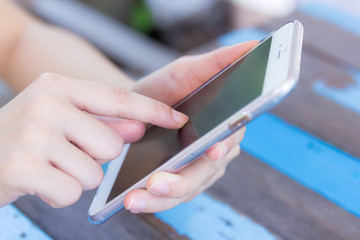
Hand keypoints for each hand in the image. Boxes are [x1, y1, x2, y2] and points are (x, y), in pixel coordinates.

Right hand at [0, 73, 187, 207]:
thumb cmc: (25, 137)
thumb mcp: (61, 119)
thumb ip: (102, 122)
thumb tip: (138, 128)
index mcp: (58, 86)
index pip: (118, 98)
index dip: (152, 111)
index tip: (178, 119)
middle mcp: (47, 104)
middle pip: (111, 145)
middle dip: (96, 158)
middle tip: (65, 154)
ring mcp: (33, 135)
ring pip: (94, 172)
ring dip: (76, 177)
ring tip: (50, 167)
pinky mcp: (22, 167)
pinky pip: (71, 192)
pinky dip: (60, 194)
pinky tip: (39, 182)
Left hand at [124, 41, 256, 212]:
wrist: (138, 108)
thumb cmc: (165, 88)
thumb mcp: (187, 70)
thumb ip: (217, 62)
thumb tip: (252, 45)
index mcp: (224, 125)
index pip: (230, 138)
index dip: (222, 146)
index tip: (211, 151)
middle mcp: (216, 151)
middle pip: (206, 172)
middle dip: (182, 180)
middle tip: (156, 182)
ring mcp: (198, 170)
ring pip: (187, 189)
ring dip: (162, 197)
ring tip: (134, 199)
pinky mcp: (179, 183)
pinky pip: (170, 197)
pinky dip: (153, 201)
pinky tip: (132, 200)